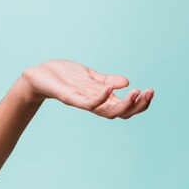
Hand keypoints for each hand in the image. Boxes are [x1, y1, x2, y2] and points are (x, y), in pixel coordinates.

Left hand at [22, 59, 154, 118]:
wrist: (37, 75)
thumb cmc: (62, 76)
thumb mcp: (88, 75)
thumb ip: (106, 79)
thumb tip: (127, 82)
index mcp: (100, 98)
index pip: (124, 106)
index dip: (139, 102)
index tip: (151, 91)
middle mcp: (93, 103)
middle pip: (121, 113)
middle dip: (138, 105)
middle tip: (148, 93)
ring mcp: (82, 102)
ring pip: (107, 112)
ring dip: (124, 105)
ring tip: (135, 92)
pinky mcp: (70, 98)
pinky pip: (88, 103)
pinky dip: (100, 98)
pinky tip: (110, 88)